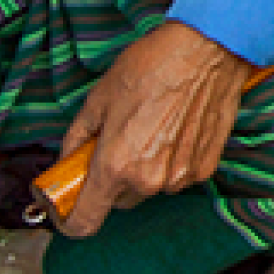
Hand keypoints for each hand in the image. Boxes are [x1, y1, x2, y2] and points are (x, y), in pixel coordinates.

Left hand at [56, 22, 245, 237]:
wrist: (206, 51)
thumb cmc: (152, 67)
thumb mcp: (98, 99)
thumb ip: (77, 138)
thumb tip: (67, 160)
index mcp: (115, 165)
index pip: (85, 221)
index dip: (70, 219)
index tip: (67, 207)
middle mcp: (148, 180)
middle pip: (118, 202)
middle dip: (109, 181)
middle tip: (112, 146)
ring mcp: (179, 177)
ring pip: (148, 188)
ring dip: (142, 171)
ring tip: (149, 130)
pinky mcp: (204, 169)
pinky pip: (175, 177)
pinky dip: (170, 163)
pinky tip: (175, 130)